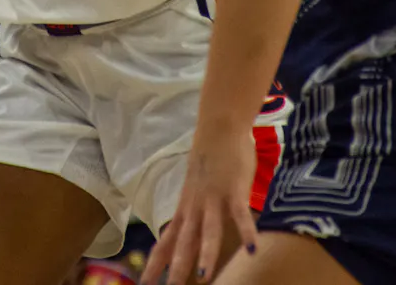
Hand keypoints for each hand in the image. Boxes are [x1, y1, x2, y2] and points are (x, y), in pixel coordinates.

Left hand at [143, 126, 258, 284]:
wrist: (218, 127)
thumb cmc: (208, 161)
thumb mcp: (193, 191)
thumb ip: (191, 214)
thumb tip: (183, 235)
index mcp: (185, 209)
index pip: (166, 241)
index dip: (156, 263)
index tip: (144, 284)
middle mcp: (195, 207)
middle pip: (184, 241)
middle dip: (177, 267)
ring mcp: (214, 198)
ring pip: (209, 230)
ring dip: (206, 252)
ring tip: (204, 276)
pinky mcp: (234, 188)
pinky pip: (240, 213)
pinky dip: (246, 230)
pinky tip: (251, 249)